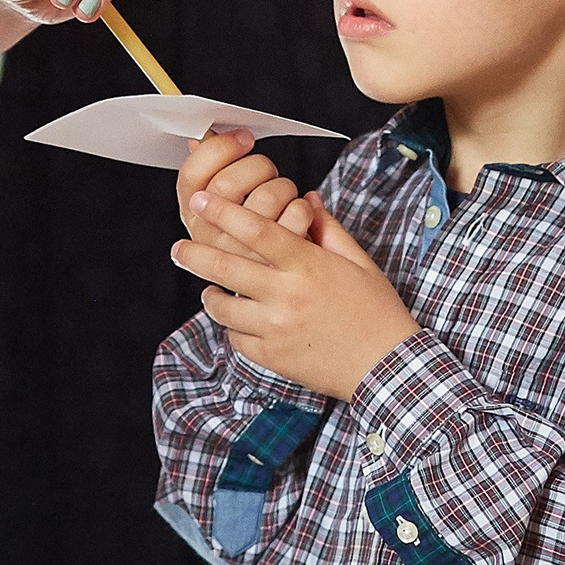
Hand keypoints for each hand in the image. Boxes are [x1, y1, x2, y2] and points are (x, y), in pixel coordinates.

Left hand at [172, 191, 418, 398]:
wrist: (386, 367)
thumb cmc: (376, 310)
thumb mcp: (358, 262)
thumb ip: (327, 228)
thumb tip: (307, 198)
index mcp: (307, 265)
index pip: (256, 230)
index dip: (223, 212)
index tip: (200, 201)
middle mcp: (286, 295)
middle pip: (226, 267)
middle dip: (194, 254)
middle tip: (178, 247)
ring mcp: (276, 328)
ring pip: (223, 307)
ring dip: (210, 295)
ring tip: (210, 289)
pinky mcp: (273, 357)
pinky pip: (237, 339)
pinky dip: (233, 327)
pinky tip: (238, 319)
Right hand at [176, 131, 311, 259]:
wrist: (287, 289)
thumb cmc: (253, 234)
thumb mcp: (225, 206)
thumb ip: (213, 170)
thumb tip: (199, 137)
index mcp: (194, 216)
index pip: (191, 175)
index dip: (220, 149)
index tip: (243, 139)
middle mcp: (211, 238)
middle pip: (228, 184)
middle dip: (257, 165)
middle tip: (267, 171)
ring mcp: (242, 254)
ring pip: (267, 195)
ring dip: (283, 186)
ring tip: (283, 196)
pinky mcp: (277, 262)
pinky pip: (296, 213)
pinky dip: (304, 206)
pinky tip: (298, 213)